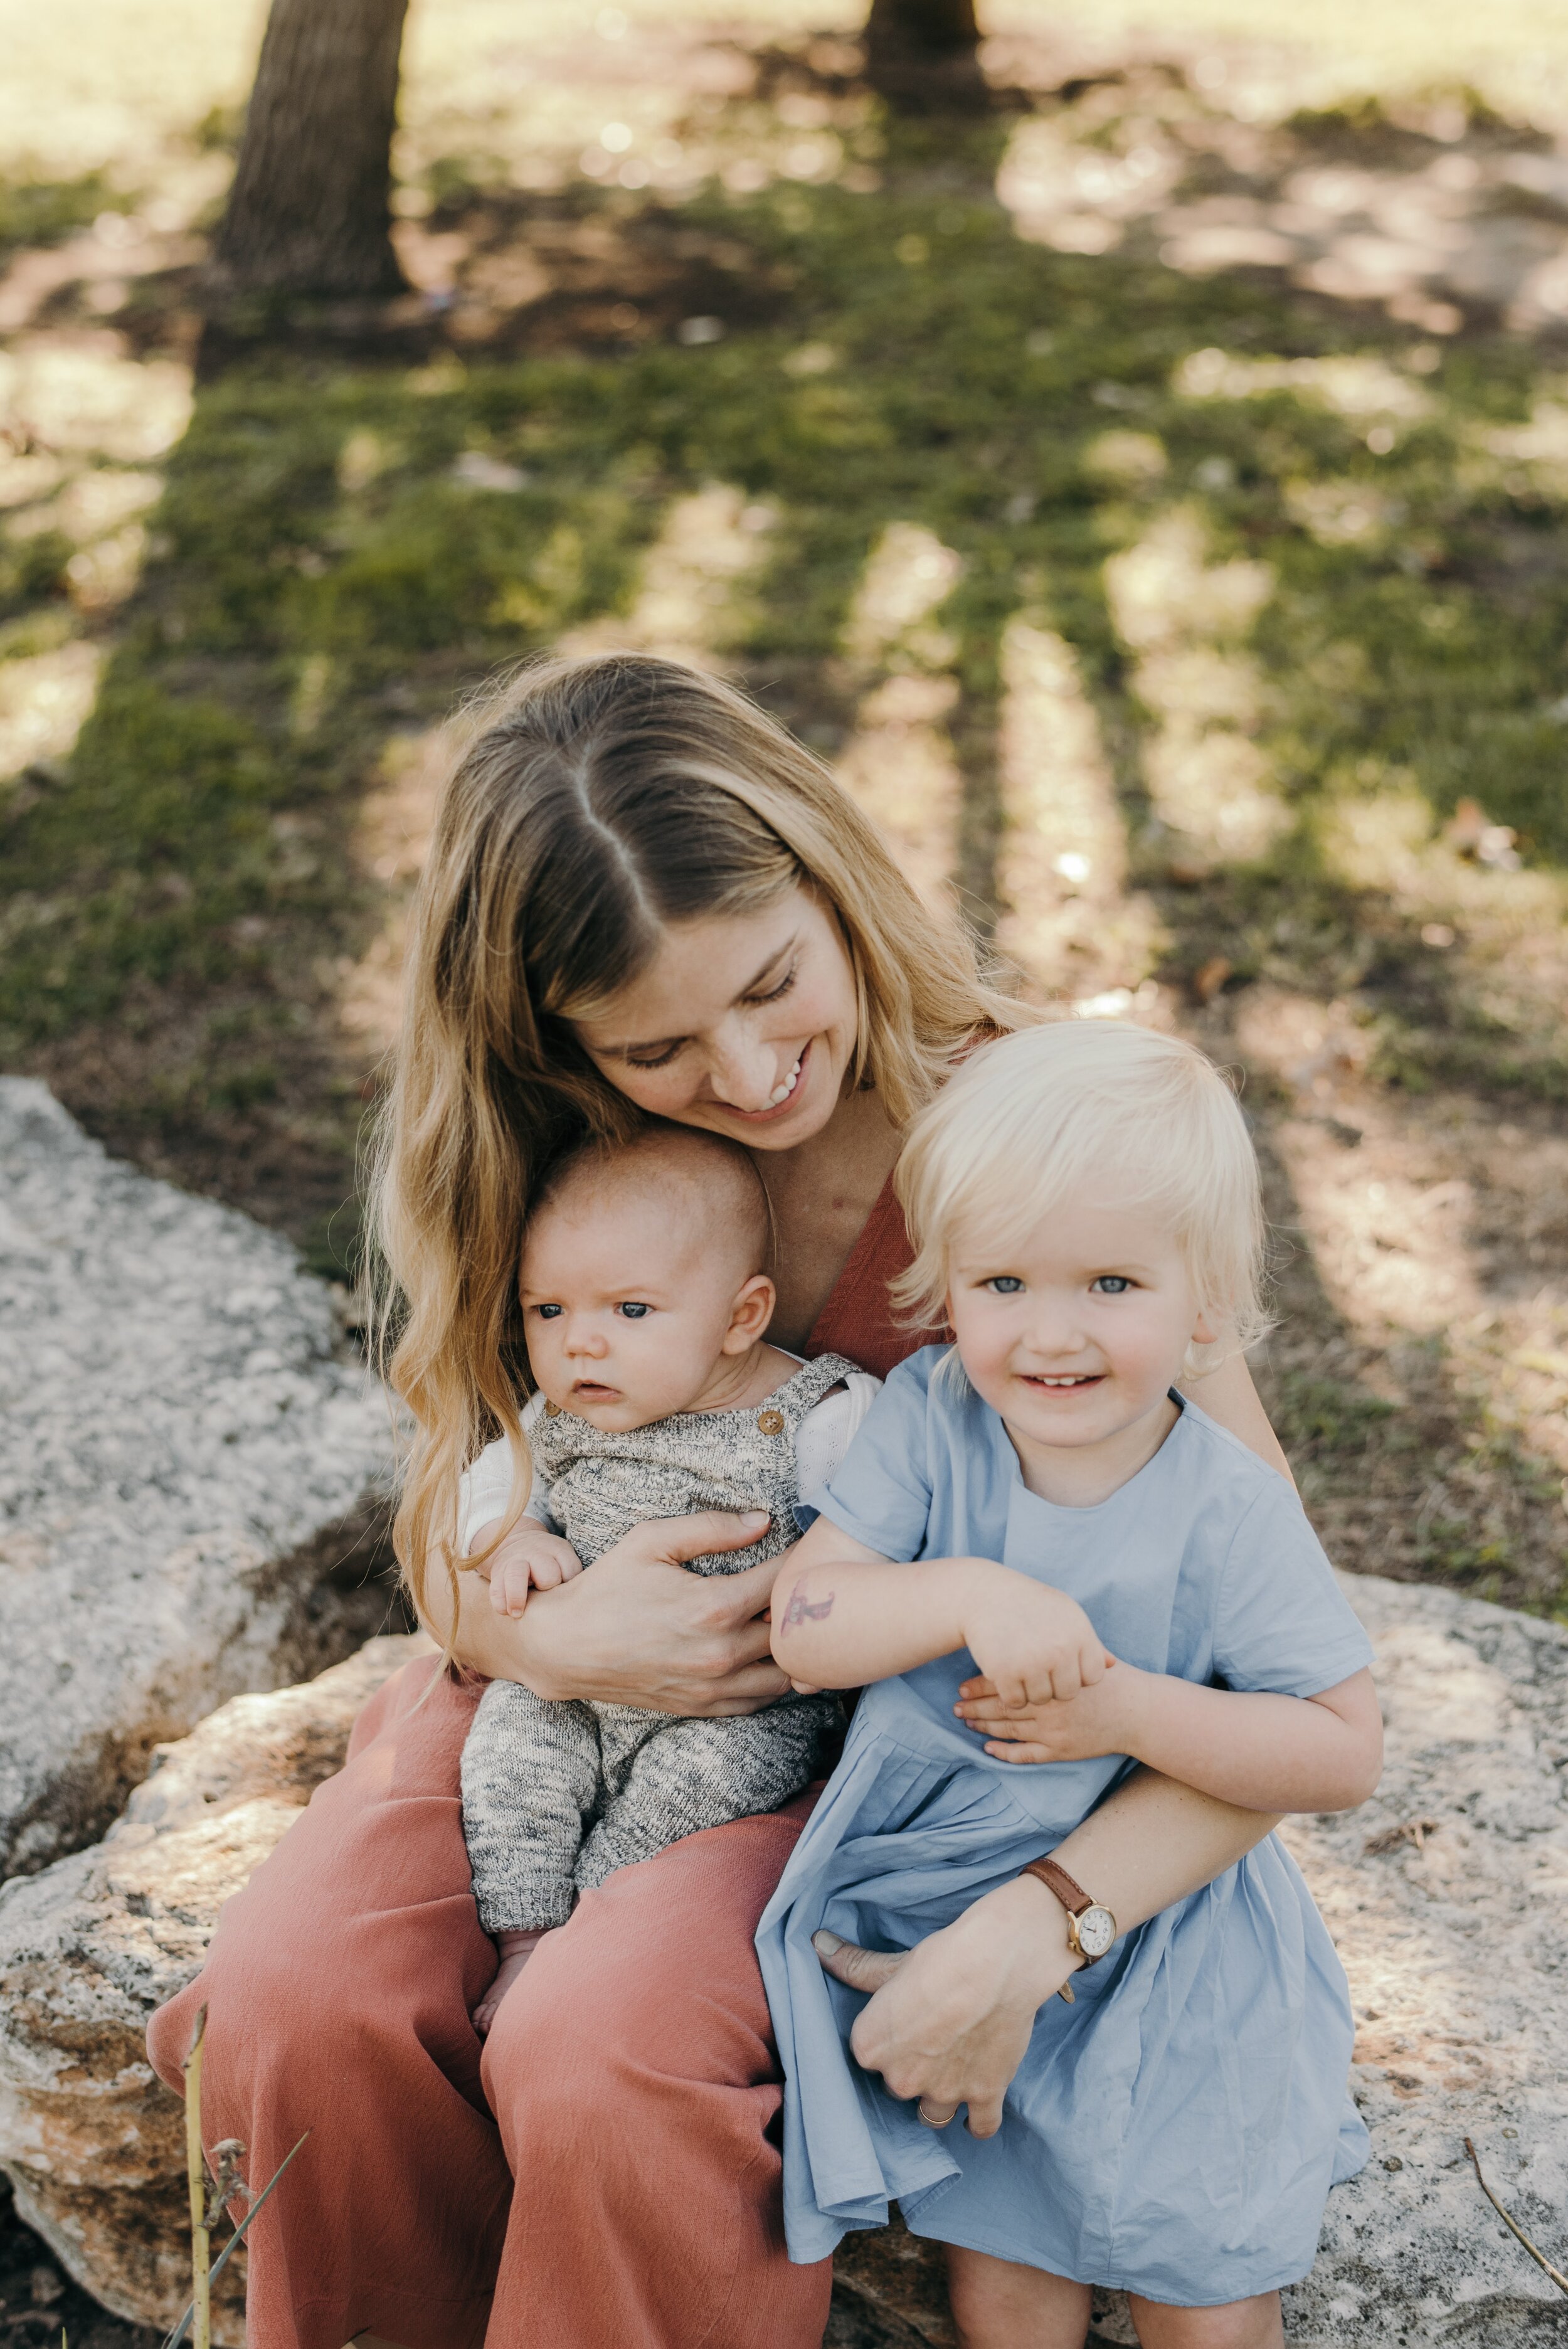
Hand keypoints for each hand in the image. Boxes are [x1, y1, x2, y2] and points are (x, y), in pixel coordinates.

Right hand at [444, 1512, 791, 1715]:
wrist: (564, 1647)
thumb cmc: (606, 1588)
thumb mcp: (651, 1540)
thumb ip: (711, 1528)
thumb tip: (763, 1520)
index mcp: (714, 1607)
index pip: (782, 1582)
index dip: (800, 1560)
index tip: (806, 1548)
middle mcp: (721, 1653)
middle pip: (791, 1631)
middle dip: (799, 1605)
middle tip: (799, 1584)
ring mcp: (713, 1686)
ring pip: (785, 1675)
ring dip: (790, 1648)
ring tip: (781, 1621)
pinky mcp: (702, 1707)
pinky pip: (759, 1701)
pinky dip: (772, 1679)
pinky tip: (763, 1655)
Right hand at [478, 1525, 583, 1618]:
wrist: (522, 1545)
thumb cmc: (550, 1562)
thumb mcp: (566, 1560)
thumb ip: (572, 1577)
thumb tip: (573, 1607)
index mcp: (558, 1550)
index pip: (570, 1571)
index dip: (569, 1583)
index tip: (566, 1586)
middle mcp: (536, 1553)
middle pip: (548, 1576)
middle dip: (548, 1587)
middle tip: (544, 1592)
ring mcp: (515, 1561)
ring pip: (516, 1577)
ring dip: (517, 1598)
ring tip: (518, 1613)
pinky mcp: (498, 1572)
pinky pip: (496, 1590)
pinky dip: (500, 1603)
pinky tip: (506, 1611)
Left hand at [813, 1873, 1078, 2136]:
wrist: (997, 1964)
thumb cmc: (941, 1960)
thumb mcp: (892, 1965)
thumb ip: (854, 1965)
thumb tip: (817, 1943)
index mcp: (871, 2049)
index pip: (869, 2058)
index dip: (888, 2042)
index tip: (903, 2026)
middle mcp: (902, 2080)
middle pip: (900, 2086)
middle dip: (913, 2070)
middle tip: (932, 2040)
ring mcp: (944, 2093)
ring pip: (933, 2114)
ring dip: (939, 2098)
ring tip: (950, 2073)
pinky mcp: (985, 2096)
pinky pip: (979, 2128)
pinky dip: (979, 2121)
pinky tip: (976, 2108)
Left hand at [955, 1657, 1139, 1762]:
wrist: (1137, 1712)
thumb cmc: (1110, 1680)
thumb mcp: (1083, 1655)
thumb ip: (1055, 1647)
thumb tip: (1023, 1630)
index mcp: (1050, 1680)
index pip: (1007, 1681)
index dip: (981, 1684)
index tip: (962, 1686)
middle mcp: (1048, 1707)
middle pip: (1002, 1706)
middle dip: (975, 1706)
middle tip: (955, 1705)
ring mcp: (1053, 1731)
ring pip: (1009, 1730)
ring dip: (985, 1726)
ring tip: (966, 1722)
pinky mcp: (1061, 1750)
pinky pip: (1026, 1755)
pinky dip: (1005, 1752)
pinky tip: (988, 1748)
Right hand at [961, 1568, 1109, 1707]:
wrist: (984, 1594)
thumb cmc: (1030, 1604)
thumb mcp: (1065, 1613)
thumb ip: (1089, 1641)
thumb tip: (1112, 1665)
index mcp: (1079, 1633)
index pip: (1092, 1677)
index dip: (1076, 1674)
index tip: (1060, 1663)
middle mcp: (1060, 1649)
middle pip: (1067, 1693)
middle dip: (1053, 1685)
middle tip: (1037, 1667)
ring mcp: (1033, 1662)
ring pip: (1041, 1699)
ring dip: (1030, 1689)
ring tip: (1020, 1666)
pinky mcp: (1006, 1673)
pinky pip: (1016, 1700)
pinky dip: (1010, 1692)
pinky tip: (1005, 1672)